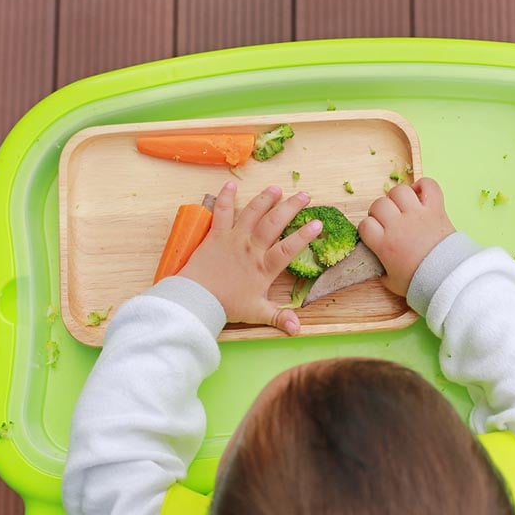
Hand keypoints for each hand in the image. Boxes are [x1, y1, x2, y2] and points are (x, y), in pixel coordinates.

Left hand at [178, 183, 321, 335]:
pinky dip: (225, 197)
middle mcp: (251, 248)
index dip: (305, 235)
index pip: (289, 248)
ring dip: (265, 199)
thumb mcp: (256, 313)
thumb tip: (298, 329)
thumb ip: (279, 318)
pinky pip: (221, 212)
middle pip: (274, 223)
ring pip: (252, 213)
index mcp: (264, 267)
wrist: (196, 299)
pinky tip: (230, 184)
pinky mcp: (216, 234)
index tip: (318, 222)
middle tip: (304, 195)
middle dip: (291, 207)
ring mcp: (233, 239)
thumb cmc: (226, 306)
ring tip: (277, 188)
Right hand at [358, 178, 455, 296]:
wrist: (449, 278)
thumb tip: (378, 267)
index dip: (368, 227)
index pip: (365, 224)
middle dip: (380, 211)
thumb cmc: (421, 282)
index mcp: (384, 244)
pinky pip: (429, 185)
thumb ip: (382, 271)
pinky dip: (423, 185)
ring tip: (403, 207)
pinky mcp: (436, 209)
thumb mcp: (392, 282)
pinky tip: (420, 194)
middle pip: (379, 204)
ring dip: (398, 197)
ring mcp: (417, 214)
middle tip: (388, 220)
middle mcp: (398, 225)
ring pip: (399, 191)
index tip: (375, 233)